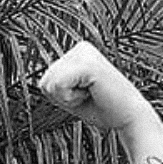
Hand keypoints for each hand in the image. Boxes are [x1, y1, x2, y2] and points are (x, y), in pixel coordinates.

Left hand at [39, 41, 158, 136]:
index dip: (59, 97)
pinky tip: (91, 92)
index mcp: (77, 52)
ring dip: (67, 98)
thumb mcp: (70, 94)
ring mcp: (84, 53)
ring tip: (89, 93)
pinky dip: (71, 98)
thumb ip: (54, 84)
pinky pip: (58, 87)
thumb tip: (36, 81)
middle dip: (61, 97)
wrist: (126, 116)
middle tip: (86, 96)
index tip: (82, 95)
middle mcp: (80, 47)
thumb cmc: (101, 107)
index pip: (44, 80)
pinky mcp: (87, 64)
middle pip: (44, 82)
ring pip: (50, 84)